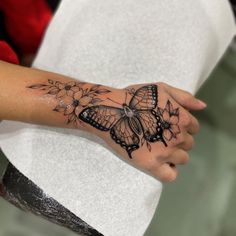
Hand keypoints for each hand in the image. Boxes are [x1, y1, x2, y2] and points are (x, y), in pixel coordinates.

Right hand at [79, 82, 204, 181]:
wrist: (111, 111)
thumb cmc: (135, 98)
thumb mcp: (161, 88)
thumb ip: (184, 97)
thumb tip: (203, 107)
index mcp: (182, 119)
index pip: (194, 128)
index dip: (183, 126)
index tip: (170, 125)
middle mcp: (177, 137)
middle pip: (189, 144)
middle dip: (179, 139)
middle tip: (161, 134)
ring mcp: (164, 152)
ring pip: (183, 159)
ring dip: (175, 154)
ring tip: (160, 148)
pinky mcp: (150, 164)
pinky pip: (170, 175)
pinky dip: (169, 171)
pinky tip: (162, 163)